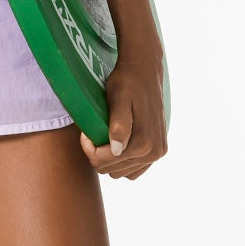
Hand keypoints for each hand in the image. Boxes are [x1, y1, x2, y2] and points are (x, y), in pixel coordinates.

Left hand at [78, 49, 167, 179]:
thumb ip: (119, 124)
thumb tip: (117, 150)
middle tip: (95, 132)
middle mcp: (154, 152)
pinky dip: (122, 161)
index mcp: (143, 143)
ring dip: (109, 158)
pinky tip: (117, 143)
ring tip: (106, 136)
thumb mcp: (118, 99)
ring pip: (121, 172)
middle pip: (111, 170)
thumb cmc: (127, 83)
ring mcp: (157, 154)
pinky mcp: (158, 151)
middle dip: (98, 154)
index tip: (86, 133)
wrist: (145, 72)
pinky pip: (134, 170)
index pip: (103, 163)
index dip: (89, 149)